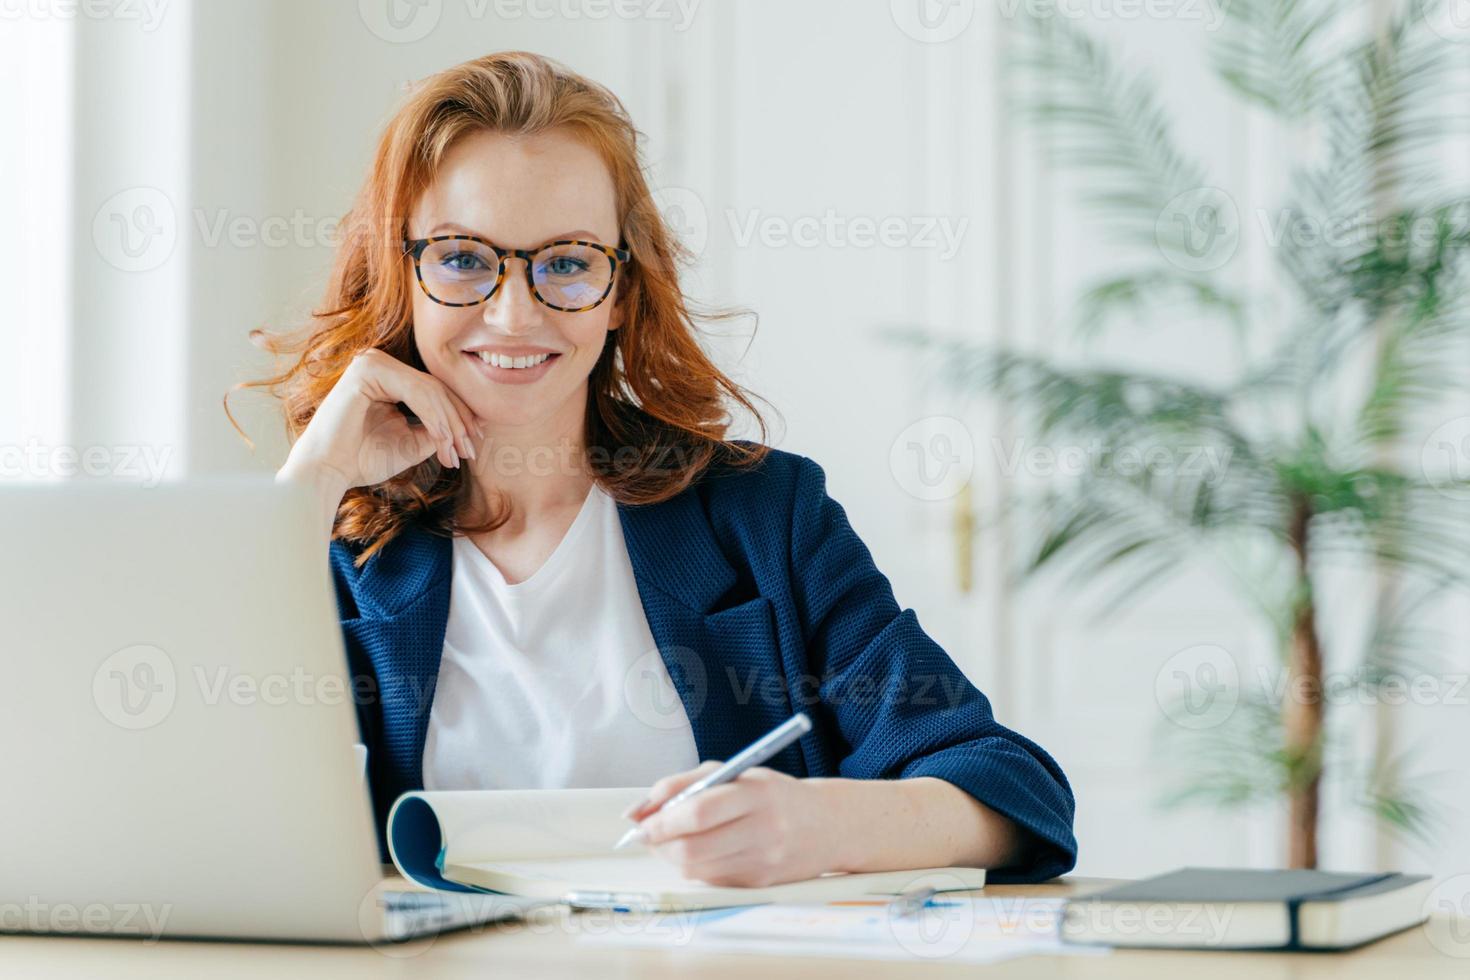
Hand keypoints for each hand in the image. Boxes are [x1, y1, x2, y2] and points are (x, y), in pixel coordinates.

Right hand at [278, 348, 483, 493]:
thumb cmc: (363, 459)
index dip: (459, 416)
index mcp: (386, 377)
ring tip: (458, 451)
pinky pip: (415, 392)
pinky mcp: (367, 370)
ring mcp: (371, 362)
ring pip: (429, 390)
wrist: (327, 472)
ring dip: (449, 423)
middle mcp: (378, 363)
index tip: (476, 443)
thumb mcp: (410, 442)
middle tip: (471, 450)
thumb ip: (437, 430)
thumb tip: (468, 426)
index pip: (433, 391)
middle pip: (435, 388)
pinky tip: (444, 440)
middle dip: (458, 421)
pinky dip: (434, 417)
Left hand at [623, 760, 839, 887]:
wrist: (828, 826)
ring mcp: (762, 862)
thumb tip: (637, 811)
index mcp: (756, 793)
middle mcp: (762, 830)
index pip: (698, 812)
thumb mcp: (733, 773)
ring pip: (696, 869)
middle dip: (659, 843)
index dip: (661, 820)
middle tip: (649, 833)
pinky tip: (701, 851)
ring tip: (674, 839)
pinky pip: (710, 880)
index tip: (640, 821)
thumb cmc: (773, 795)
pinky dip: (695, 867)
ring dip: (672, 856)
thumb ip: (682, 785)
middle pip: (692, 848)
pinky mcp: (759, 885)